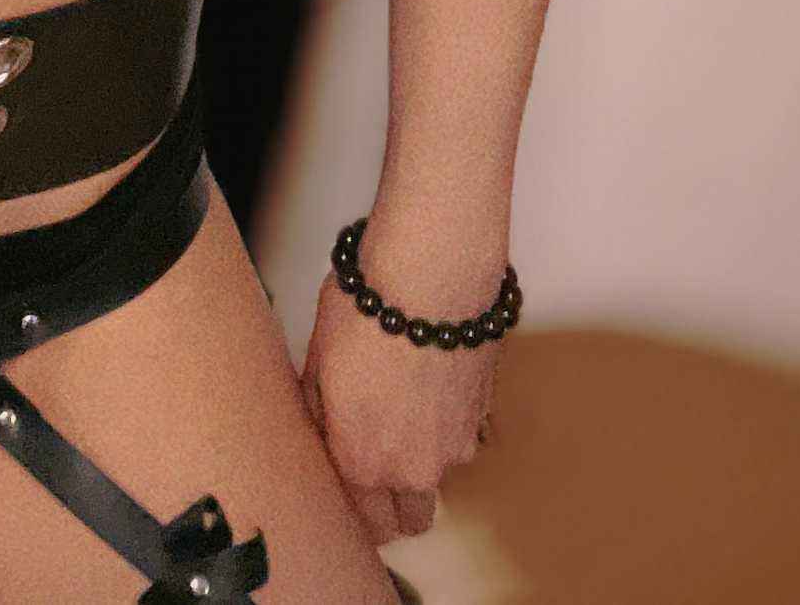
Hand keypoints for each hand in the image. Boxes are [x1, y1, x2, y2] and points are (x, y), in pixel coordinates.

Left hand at [298, 265, 499, 545]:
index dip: (356, 512)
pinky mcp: (482, 417)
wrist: (431, 275)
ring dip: (422, 461)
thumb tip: (321, 429)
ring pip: (437, 477)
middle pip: (410, 519)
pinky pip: (460, 439)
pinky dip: (446, 426)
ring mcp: (454, 448)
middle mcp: (412, 470)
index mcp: (362, 463)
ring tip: (401, 407)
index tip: (349, 491)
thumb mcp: (317, 360)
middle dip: (394, 505)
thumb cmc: (364, 310)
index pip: (366, 524)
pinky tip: (429, 383)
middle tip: (375, 465)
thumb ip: (319, 411)